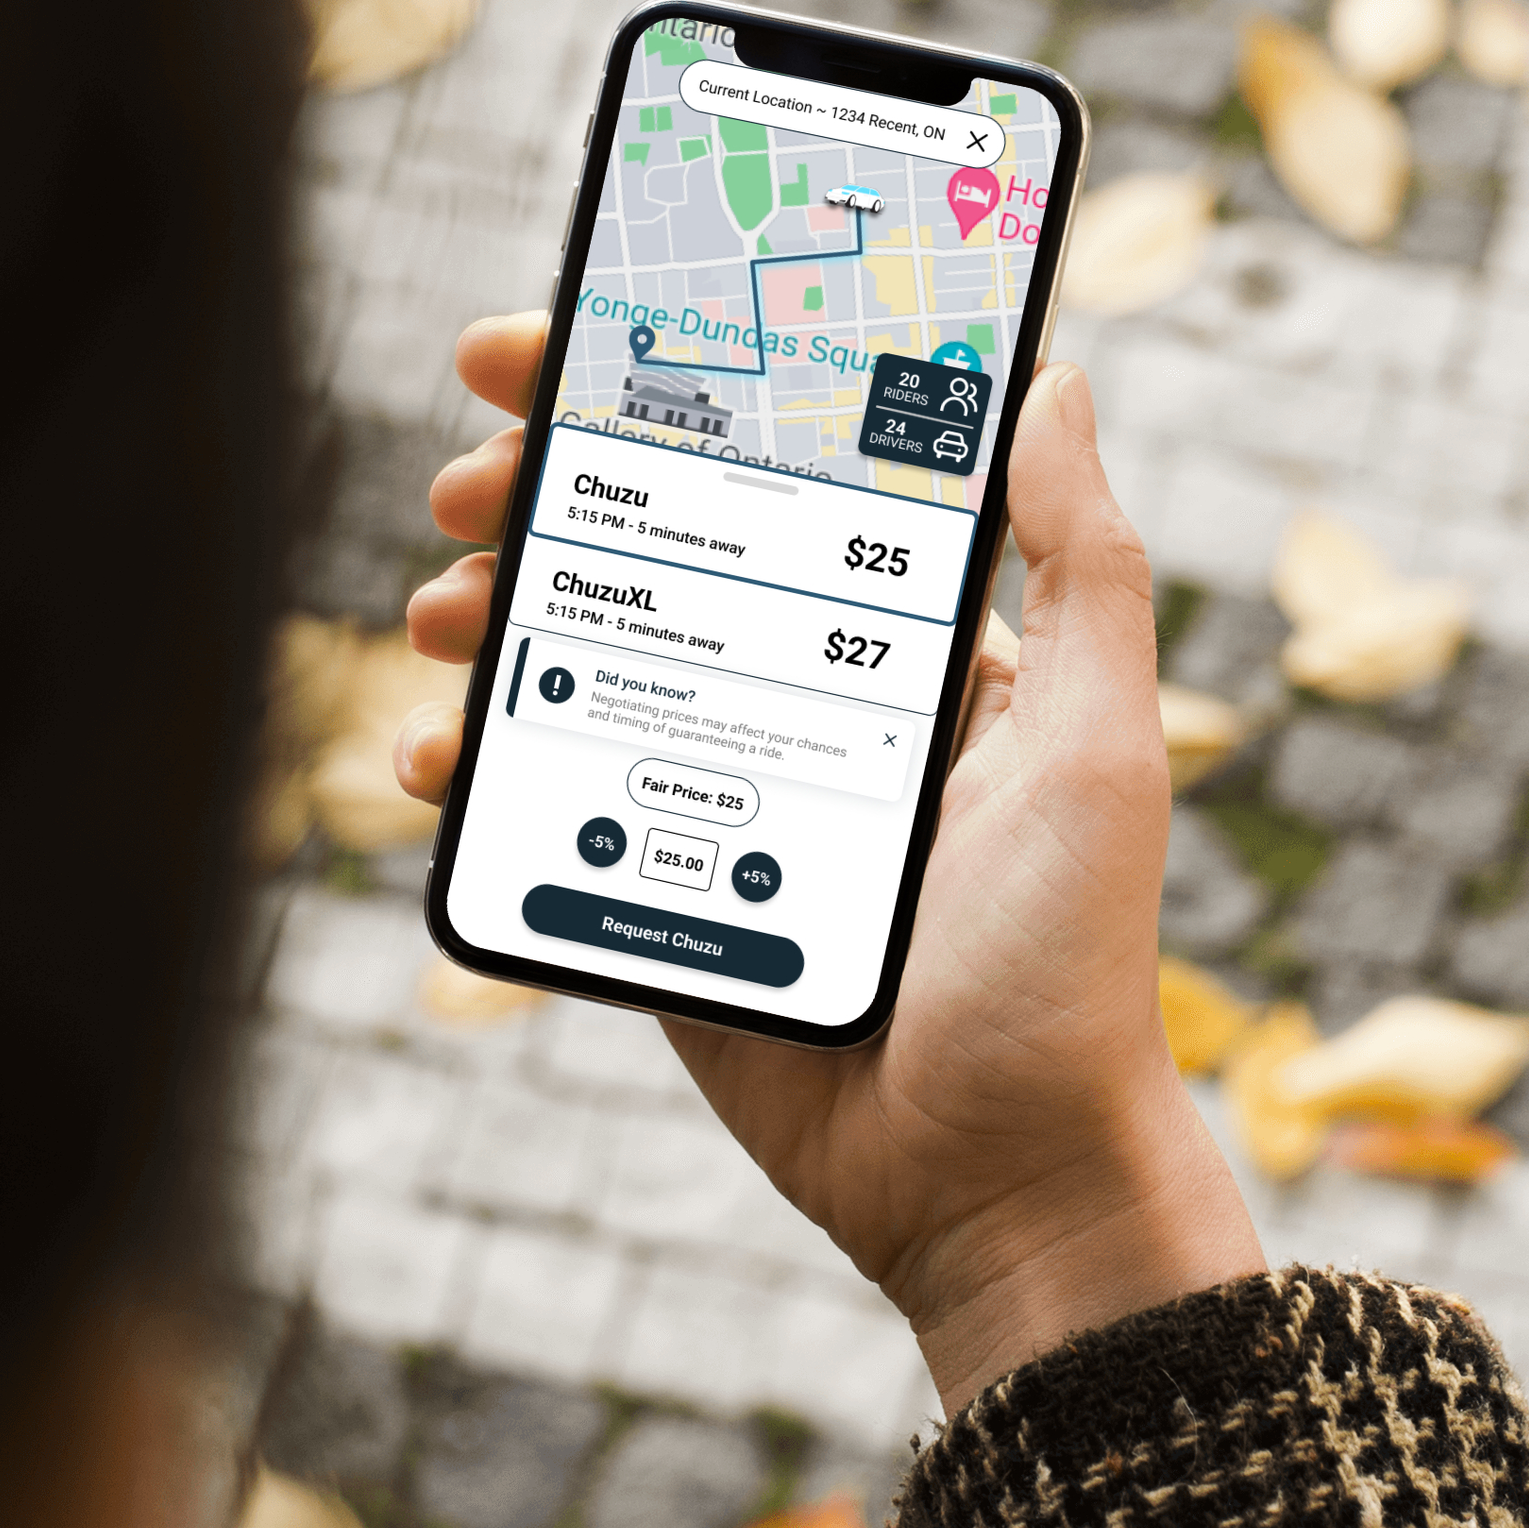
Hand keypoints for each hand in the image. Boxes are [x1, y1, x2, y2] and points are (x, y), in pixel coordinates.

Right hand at [401, 316, 1264, 1416]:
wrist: (998, 1180)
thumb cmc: (1069, 960)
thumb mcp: (1094, 743)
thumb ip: (1080, 564)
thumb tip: (1055, 375)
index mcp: (899, 645)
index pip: (768, 478)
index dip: (658, 398)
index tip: (555, 347)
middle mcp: (799, 700)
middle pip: (643, 554)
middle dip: (540, 494)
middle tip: (470, 478)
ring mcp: (718, 796)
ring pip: (573, 668)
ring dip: (487, 616)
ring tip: (444, 612)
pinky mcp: (656, 898)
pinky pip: (543, 809)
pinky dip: (472, 773)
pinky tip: (434, 761)